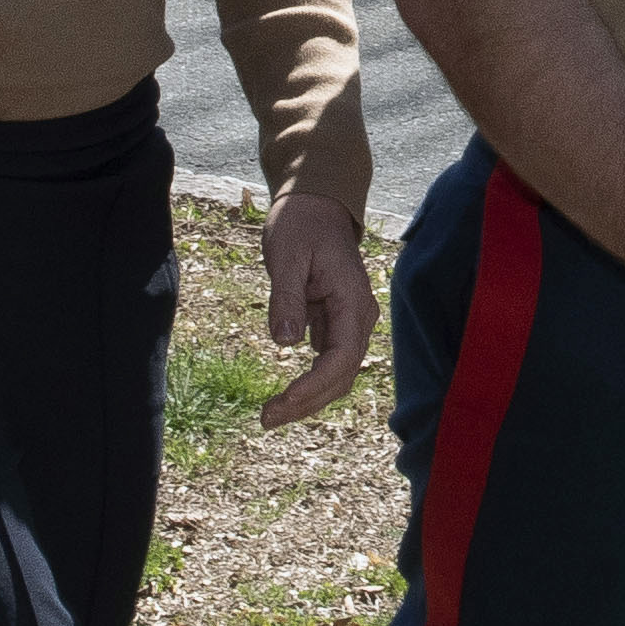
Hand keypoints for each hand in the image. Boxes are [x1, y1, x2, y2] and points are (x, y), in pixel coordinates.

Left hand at [260, 189, 379, 428]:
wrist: (315, 206)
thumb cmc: (300, 225)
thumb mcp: (285, 256)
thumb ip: (286, 299)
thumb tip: (284, 343)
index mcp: (352, 300)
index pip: (341, 358)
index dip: (314, 386)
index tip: (282, 402)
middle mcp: (358, 316)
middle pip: (342, 376)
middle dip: (308, 402)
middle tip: (266, 419)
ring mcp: (349, 322)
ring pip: (338, 375)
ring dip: (309, 399)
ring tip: (271, 415)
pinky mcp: (335, 324)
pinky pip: (329, 363)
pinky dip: (309, 384)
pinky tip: (284, 397)